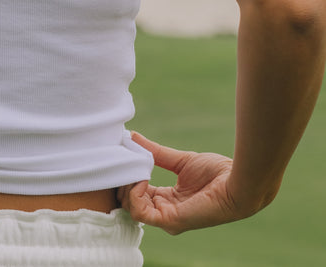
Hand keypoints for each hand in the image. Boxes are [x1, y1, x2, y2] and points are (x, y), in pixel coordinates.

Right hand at [118, 132, 245, 234]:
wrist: (236, 181)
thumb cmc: (216, 172)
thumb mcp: (179, 160)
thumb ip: (155, 153)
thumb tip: (132, 137)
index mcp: (167, 200)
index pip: (136, 193)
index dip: (127, 176)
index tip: (122, 157)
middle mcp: (165, 212)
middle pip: (129, 202)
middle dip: (122, 181)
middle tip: (122, 161)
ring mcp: (167, 218)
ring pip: (131, 208)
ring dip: (127, 186)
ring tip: (135, 168)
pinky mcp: (170, 220)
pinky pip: (140, 212)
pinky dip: (135, 193)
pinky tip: (142, 178)